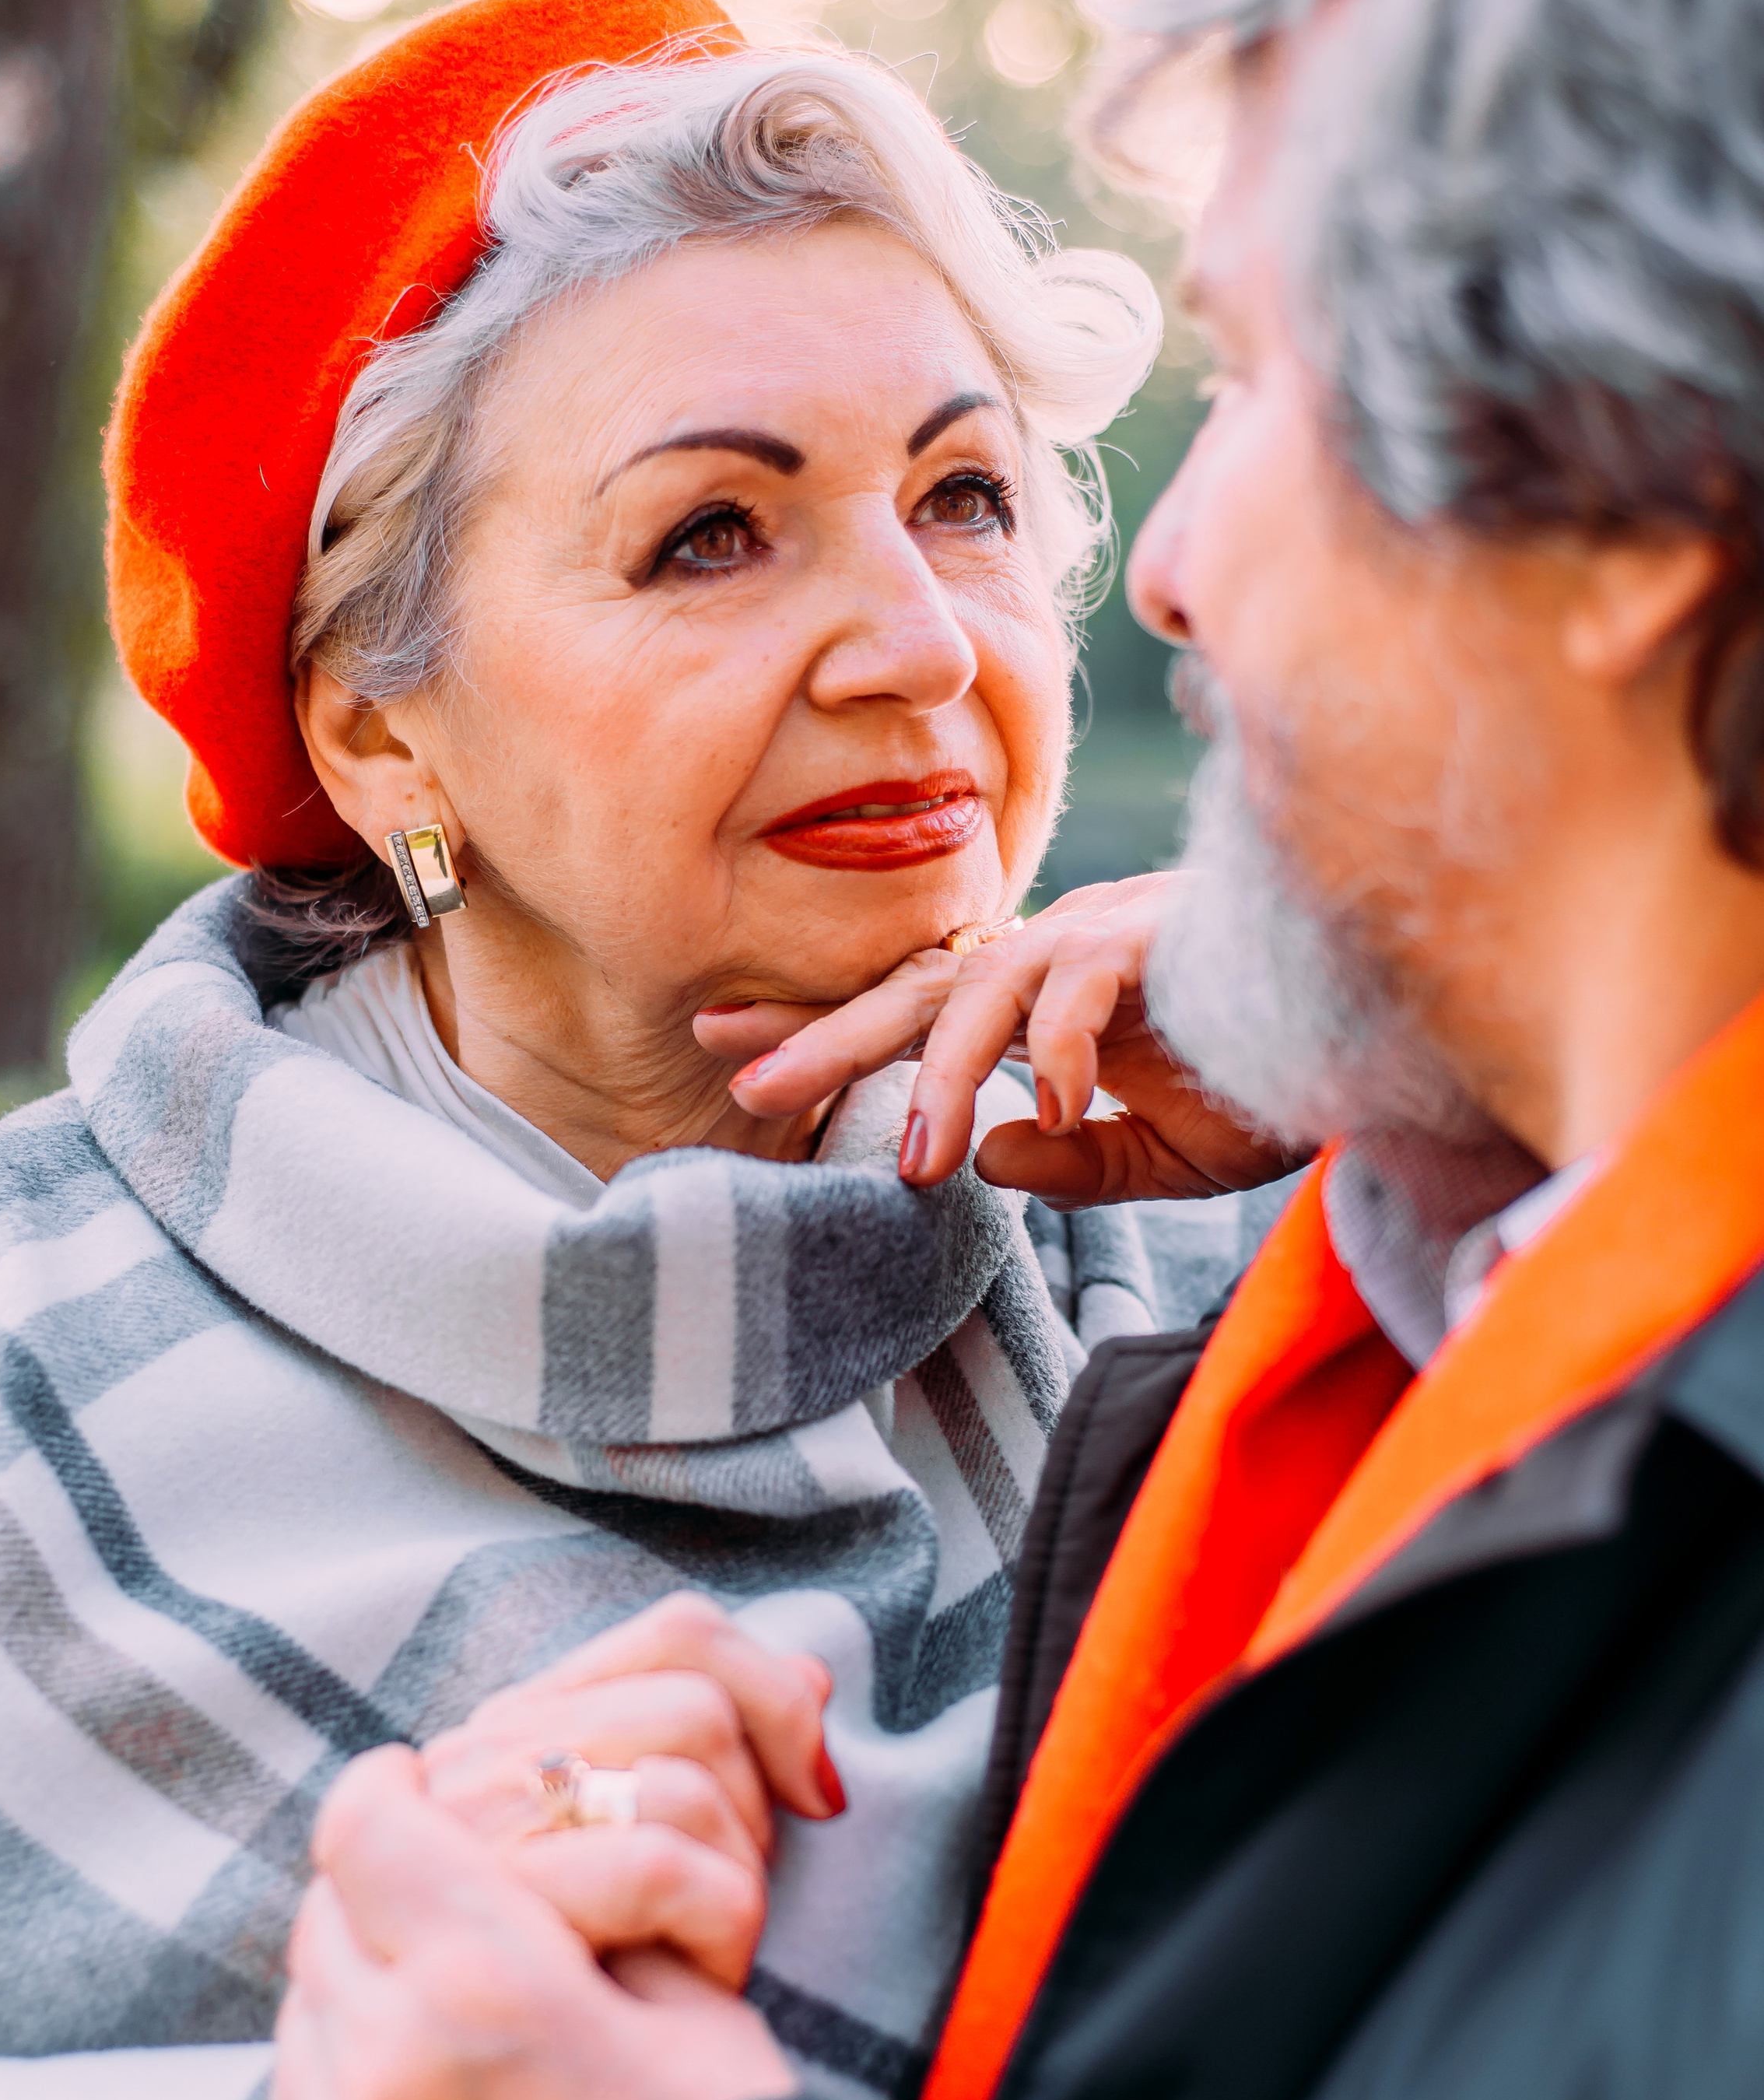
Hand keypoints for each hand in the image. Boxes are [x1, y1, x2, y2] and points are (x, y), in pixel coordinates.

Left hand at [270, 1759, 795, 2099]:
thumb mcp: (691, 2005)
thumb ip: (589, 1914)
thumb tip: (530, 1858)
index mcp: (489, 1982)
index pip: (367, 1826)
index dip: (383, 1786)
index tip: (407, 1777)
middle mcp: (391, 2059)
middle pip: (325, 1909)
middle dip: (373, 1884)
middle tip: (430, 1885)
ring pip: (303, 2005)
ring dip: (354, 1977)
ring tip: (432, 1992)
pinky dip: (344, 2070)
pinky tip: (417, 2084)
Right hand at [412, 1592, 841, 1989]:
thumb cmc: (617, 2011)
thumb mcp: (672, 1866)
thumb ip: (724, 1754)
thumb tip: (813, 1674)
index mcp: (518, 1731)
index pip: (683, 1635)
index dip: (777, 1697)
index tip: (814, 1791)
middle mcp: (475, 1765)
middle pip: (696, 1703)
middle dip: (754, 1807)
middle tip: (733, 1898)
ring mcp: (469, 1841)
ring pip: (681, 1779)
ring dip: (734, 1877)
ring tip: (705, 1947)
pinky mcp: (491, 1925)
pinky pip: (656, 1864)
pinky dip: (718, 1926)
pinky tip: (701, 1979)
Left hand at [694, 876, 1296, 1207]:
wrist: (1373, 1025)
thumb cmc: (1266, 1076)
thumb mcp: (1158, 1153)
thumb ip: (1070, 1162)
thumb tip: (983, 1160)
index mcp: (1038, 993)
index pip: (909, 1006)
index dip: (817, 1026)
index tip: (726, 1050)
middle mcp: (1054, 952)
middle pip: (917, 988)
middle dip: (826, 1036)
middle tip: (743, 1082)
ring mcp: (1101, 937)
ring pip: (986, 989)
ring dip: (943, 1075)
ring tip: (912, 1161)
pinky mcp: (1156, 938)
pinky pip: (1084, 991)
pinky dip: (1062, 1050)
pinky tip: (1054, 1110)